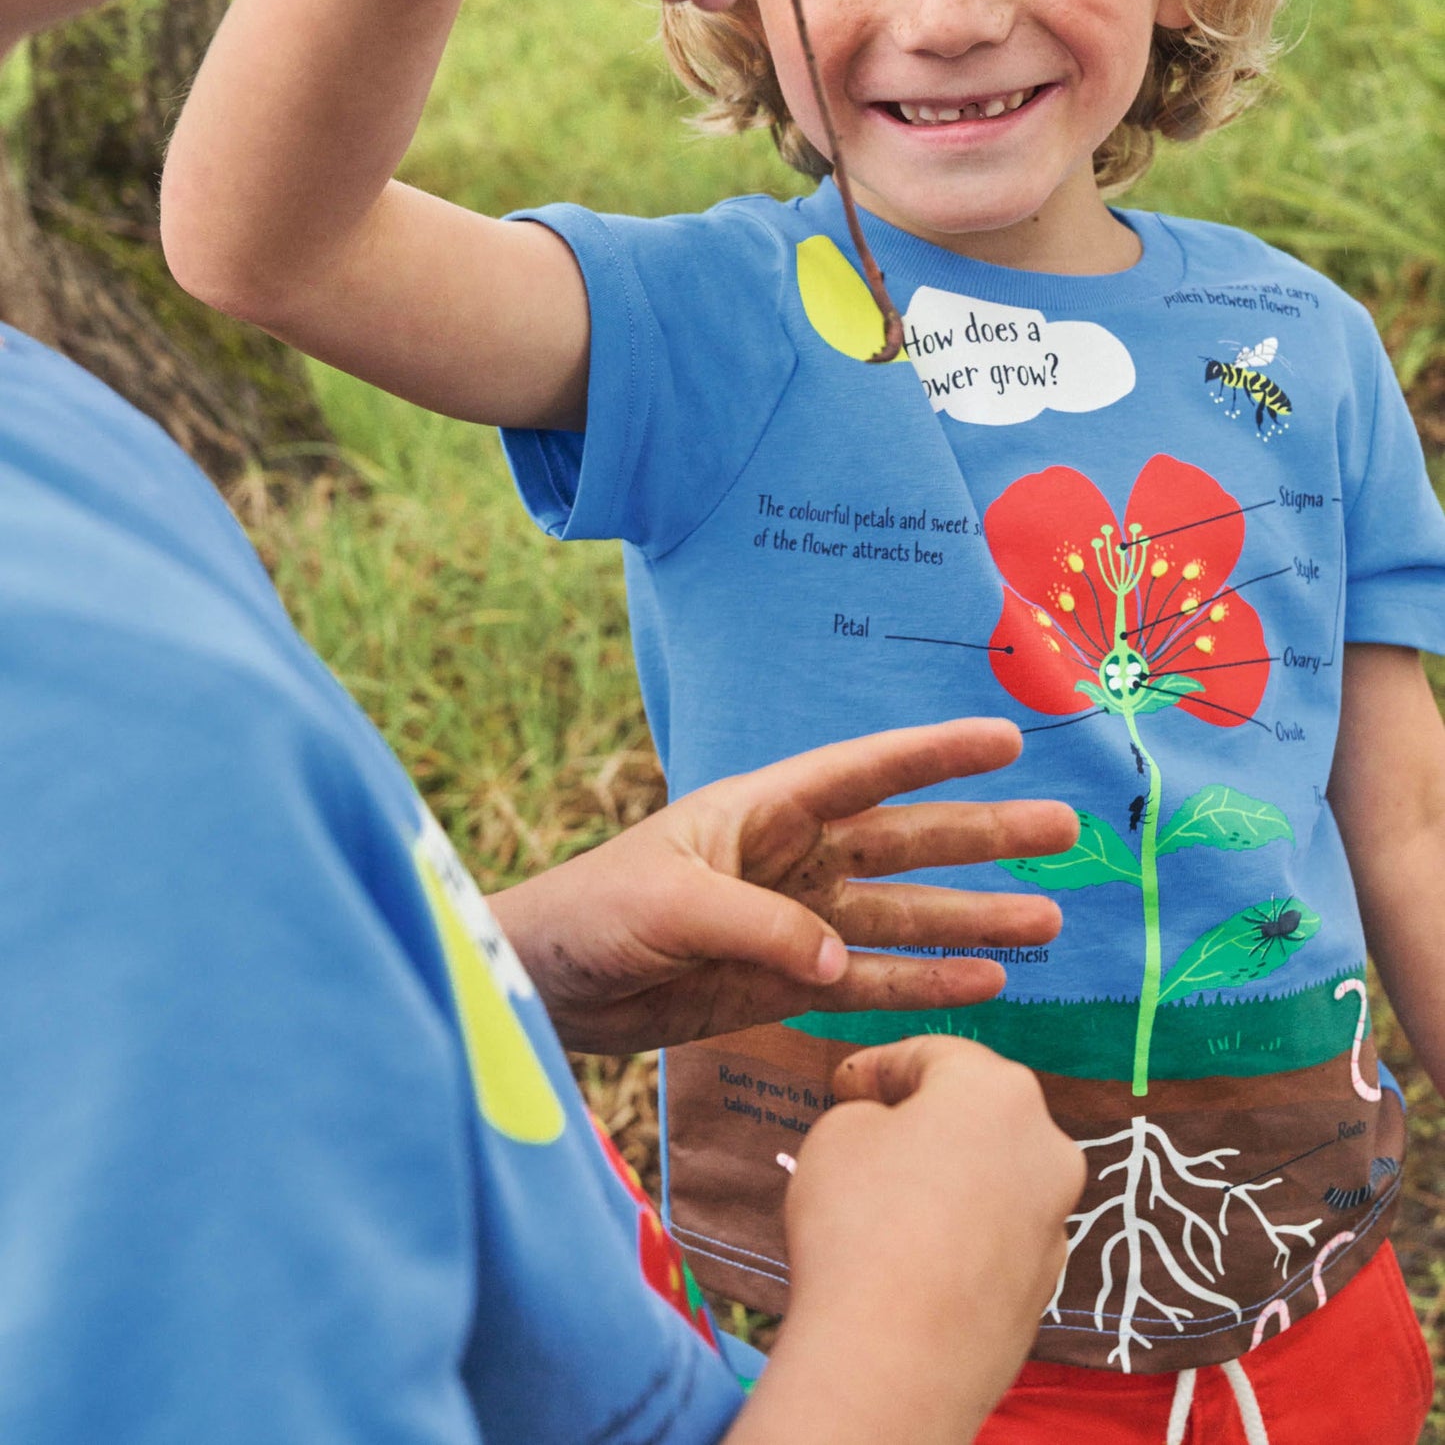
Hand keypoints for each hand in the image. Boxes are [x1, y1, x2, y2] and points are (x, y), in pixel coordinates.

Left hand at [489, 718, 1075, 1052]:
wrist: (547, 981)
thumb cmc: (594, 911)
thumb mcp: (671, 902)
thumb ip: (759, 925)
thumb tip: (840, 961)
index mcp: (763, 811)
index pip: (864, 771)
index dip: (936, 754)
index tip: (1007, 738)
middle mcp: (792, 859)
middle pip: (906, 842)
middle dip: (984, 838)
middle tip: (1065, 832)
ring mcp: (796, 923)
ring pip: (902, 916)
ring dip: (971, 920)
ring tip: (1047, 923)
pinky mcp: (784, 983)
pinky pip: (871, 983)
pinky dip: (926, 984)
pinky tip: (985, 983)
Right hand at [736, 1039, 1082, 1444]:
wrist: (891, 1362)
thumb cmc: (859, 1224)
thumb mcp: (838, 1133)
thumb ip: (870, 1112)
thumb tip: (889, 1131)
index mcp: (998, 1090)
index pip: (934, 1054)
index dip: (879, 1065)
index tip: (842, 1086)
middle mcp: (1046, 1148)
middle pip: (978, 1113)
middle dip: (924, 1118)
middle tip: (866, 1132)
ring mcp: (1054, 1221)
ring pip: (993, 1176)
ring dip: (948, 1177)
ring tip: (885, 1202)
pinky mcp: (1046, 1288)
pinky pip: (996, 1237)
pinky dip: (961, 1234)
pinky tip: (911, 1256)